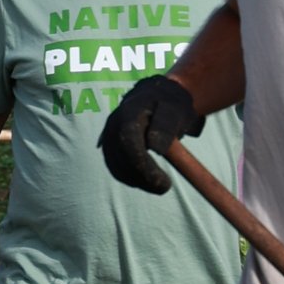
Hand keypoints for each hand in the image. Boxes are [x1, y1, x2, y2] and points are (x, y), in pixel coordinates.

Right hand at [101, 71, 199, 194]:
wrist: (158, 96)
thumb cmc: (170, 104)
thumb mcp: (175, 109)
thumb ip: (166, 125)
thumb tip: (155, 148)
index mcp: (129, 113)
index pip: (128, 143)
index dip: (143, 166)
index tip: (163, 182)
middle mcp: (113, 125)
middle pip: (120, 159)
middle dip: (143, 178)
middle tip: (165, 187)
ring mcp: (108, 137)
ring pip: (117, 168)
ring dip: (138, 181)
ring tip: (160, 182)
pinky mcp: (109, 147)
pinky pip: (117, 169)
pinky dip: (132, 178)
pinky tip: (148, 178)